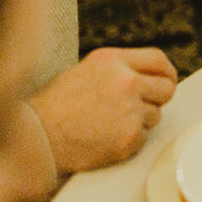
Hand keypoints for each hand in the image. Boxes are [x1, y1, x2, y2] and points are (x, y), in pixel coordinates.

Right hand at [28, 47, 177, 174]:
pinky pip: (143, 138)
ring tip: (109, 125)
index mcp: (113, 61)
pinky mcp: (129, 137)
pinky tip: (106, 139)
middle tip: (141, 108)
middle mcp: (125, 82)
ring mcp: (129, 110)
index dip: (166, 72)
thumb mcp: (84, 72)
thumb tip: (146, 77)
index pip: (158, 60)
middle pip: (166, 89)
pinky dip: (129, 142)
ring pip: (155, 116)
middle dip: (157, 99)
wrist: (35, 139)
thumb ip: (117, 70)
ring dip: (139, 122)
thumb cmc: (53, 107)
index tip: (166, 81)